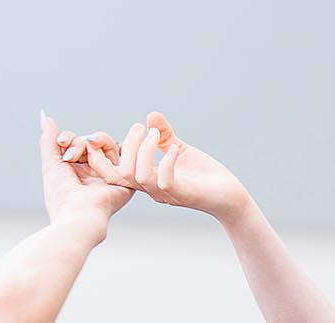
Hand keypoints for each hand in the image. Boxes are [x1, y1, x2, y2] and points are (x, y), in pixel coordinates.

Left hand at [38, 113, 135, 229]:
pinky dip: (104, 153)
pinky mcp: (124, 178)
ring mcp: (109, 174)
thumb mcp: (51, 164)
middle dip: (79, 142)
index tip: (60, 143)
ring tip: (82, 155)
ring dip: (91, 142)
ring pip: (106, 143)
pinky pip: (119, 154)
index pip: (77, 144)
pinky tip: (94, 163)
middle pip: (92, 141)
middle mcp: (94, 173)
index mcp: (78, 172)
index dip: (69, 138)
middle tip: (70, 155)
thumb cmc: (61, 195)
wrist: (77, 212)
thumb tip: (46, 119)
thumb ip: (49, 141)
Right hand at [114, 112, 254, 223]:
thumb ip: (164, 136)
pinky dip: (168, 160)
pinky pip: (166, 181)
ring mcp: (167, 194)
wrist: (229, 195)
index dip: (105, 157)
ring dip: (145, 150)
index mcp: (148, 179)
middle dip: (129, 146)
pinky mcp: (184, 195)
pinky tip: (175, 148)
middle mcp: (153, 189)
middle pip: (123, 172)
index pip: (115, 173)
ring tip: (156, 134)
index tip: (124, 131)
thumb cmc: (203, 175)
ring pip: (140, 176)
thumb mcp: (179, 150)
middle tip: (142, 128)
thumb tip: (151, 115)